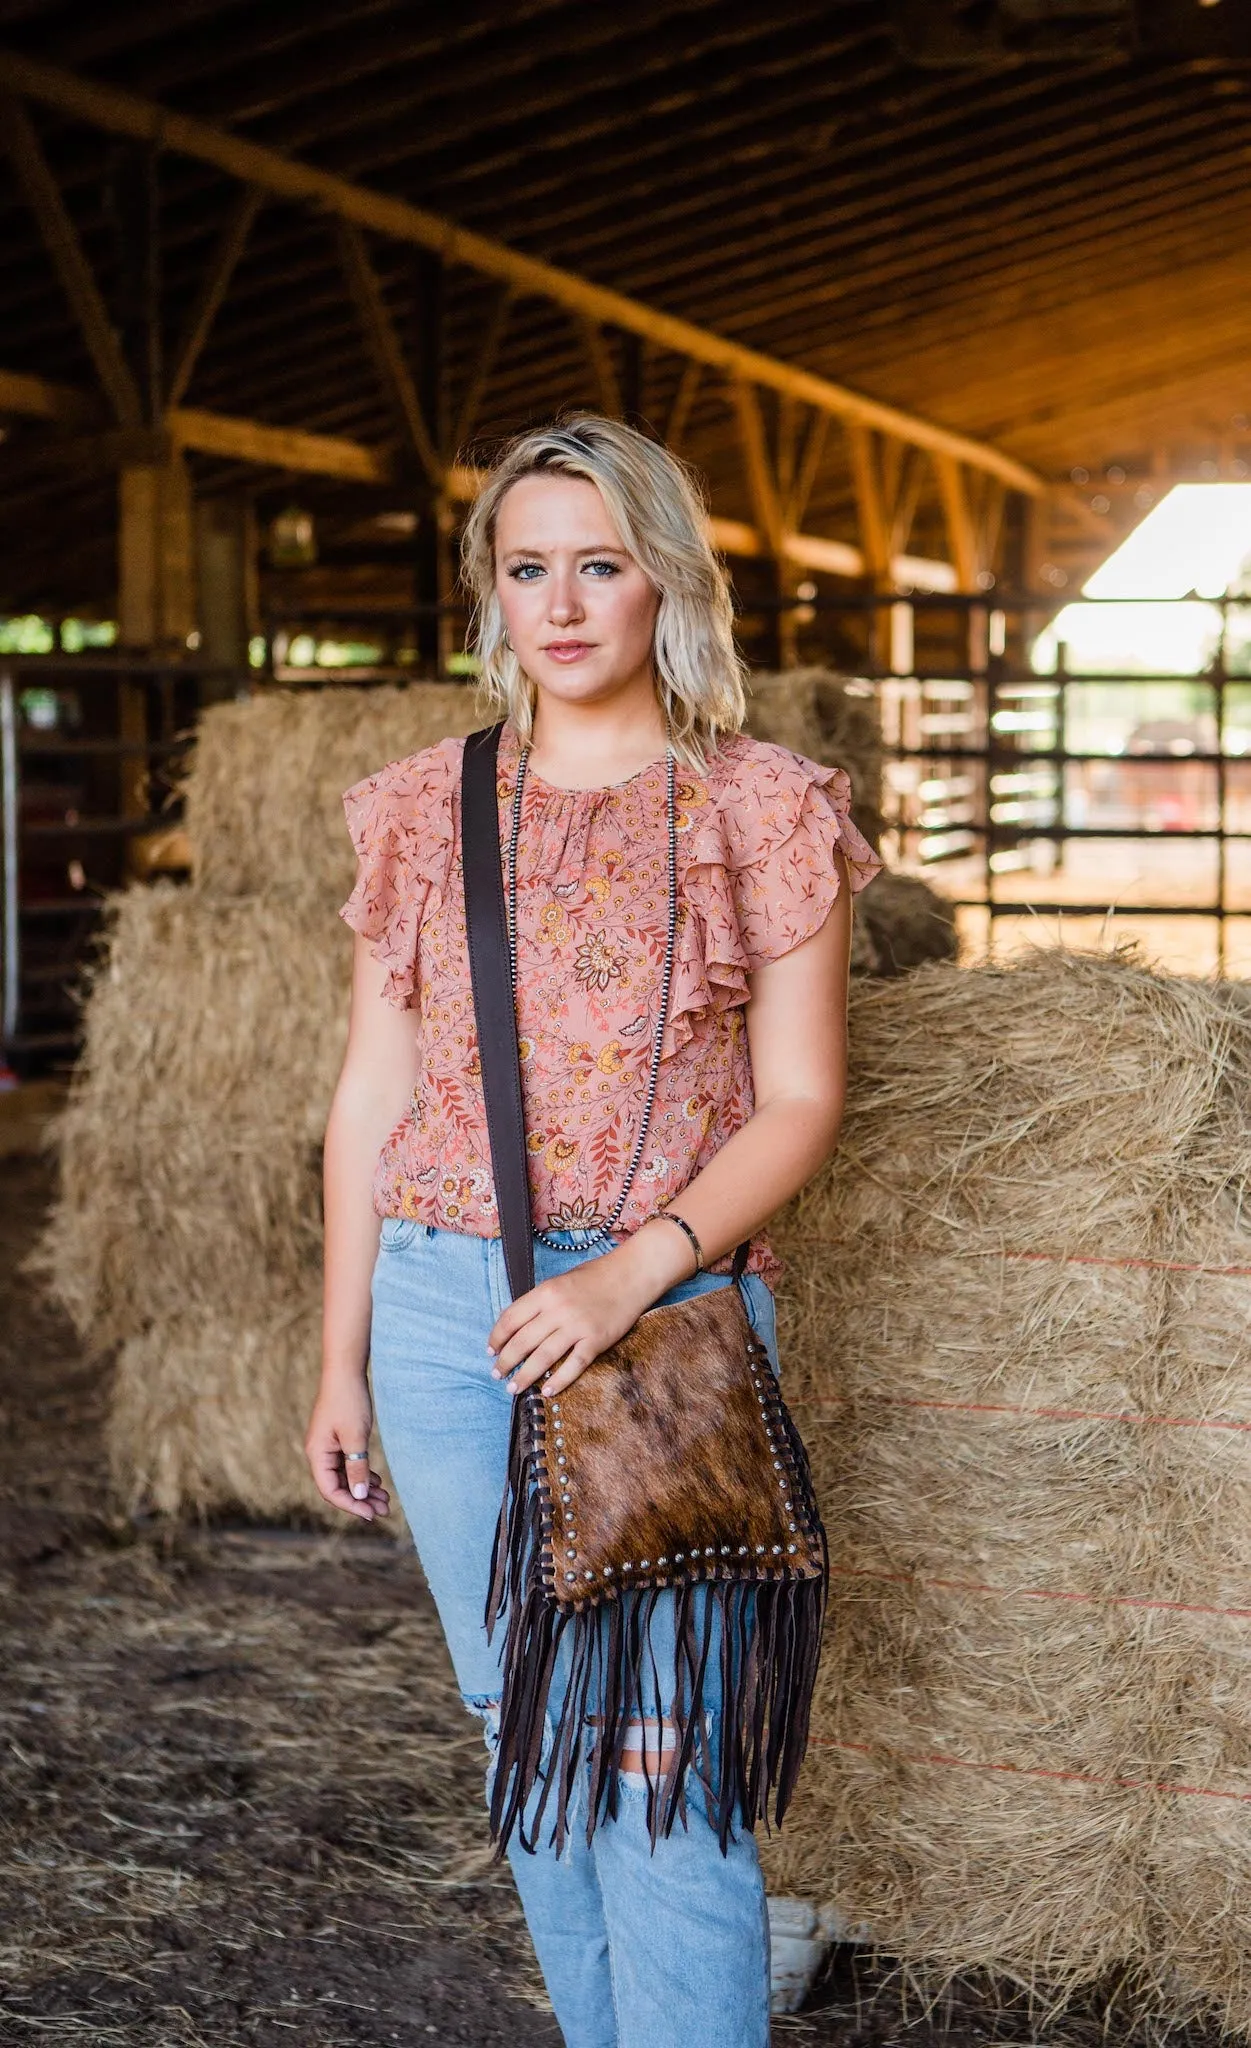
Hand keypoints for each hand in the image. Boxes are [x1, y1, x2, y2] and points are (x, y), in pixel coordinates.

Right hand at [305, 1380, 390, 1522]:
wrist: (346, 1371)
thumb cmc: (349, 1401)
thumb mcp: (356, 1437)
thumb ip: (357, 1468)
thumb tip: (359, 1496)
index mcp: (317, 1454)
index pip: (330, 1491)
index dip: (351, 1505)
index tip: (371, 1514)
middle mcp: (319, 1453)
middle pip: (338, 1486)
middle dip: (361, 1499)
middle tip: (385, 1510)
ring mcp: (328, 1446)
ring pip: (345, 1476)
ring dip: (363, 1488)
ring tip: (385, 1499)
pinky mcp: (337, 1440)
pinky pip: (348, 1464)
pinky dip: (362, 1474)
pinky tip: (377, 1481)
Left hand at [487, 1226, 691, 1399]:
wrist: (632, 1274)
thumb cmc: (596, 1276)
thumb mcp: (561, 1281)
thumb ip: (541, 1302)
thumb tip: (521, 1327)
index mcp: (546, 1292)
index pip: (511, 1318)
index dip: (497, 1337)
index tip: (491, 1350)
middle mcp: (558, 1309)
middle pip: (523, 1341)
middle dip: (506, 1361)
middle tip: (497, 1374)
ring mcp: (578, 1326)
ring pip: (543, 1357)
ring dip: (525, 1375)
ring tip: (513, 1387)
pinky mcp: (596, 1340)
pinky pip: (573, 1365)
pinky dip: (559, 1381)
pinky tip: (547, 1391)